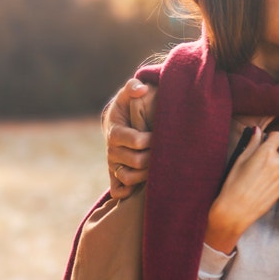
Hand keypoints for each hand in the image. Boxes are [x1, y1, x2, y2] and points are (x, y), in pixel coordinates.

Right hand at [104, 78, 154, 197]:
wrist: (117, 123)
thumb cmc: (127, 107)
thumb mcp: (128, 94)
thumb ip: (133, 87)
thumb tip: (141, 89)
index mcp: (115, 132)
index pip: (136, 141)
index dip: (151, 139)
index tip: (161, 134)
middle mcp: (112, 151)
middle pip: (136, 161)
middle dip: (154, 157)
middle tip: (167, 152)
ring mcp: (113, 165)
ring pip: (128, 178)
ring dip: (146, 175)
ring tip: (160, 166)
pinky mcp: (115, 176)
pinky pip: (118, 191)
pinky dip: (129, 192)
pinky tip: (144, 186)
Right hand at [205, 129, 278, 252]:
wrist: (237, 209)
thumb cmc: (234, 183)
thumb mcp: (240, 159)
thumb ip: (252, 143)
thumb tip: (257, 130)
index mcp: (267, 152)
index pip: (277, 136)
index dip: (270, 139)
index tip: (264, 144)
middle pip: (278, 152)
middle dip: (270, 155)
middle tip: (255, 165)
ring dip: (272, 167)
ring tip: (257, 178)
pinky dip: (274, 179)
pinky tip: (262, 186)